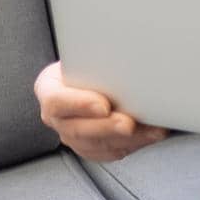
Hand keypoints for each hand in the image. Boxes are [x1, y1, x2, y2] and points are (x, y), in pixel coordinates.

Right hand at [34, 60, 172, 161]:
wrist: (86, 70)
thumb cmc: (84, 58)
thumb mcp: (83, 51)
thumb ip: (94, 56)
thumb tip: (121, 47)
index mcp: (48, 89)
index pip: (57, 101)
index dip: (80, 105)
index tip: (104, 105)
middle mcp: (56, 117)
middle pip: (76, 129)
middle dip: (107, 128)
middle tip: (129, 123)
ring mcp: (71, 134)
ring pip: (96, 146)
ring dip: (127, 140)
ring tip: (151, 130)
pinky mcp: (91, 146)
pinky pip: (110, 152)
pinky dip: (134, 145)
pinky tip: (151, 134)